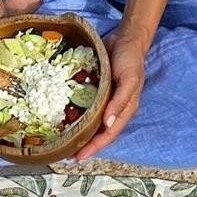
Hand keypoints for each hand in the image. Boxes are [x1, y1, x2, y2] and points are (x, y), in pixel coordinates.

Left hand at [70, 27, 147, 159]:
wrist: (127, 39)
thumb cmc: (131, 60)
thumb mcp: (129, 80)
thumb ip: (120, 102)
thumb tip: (108, 124)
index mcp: (125, 110)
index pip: (109, 134)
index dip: (95, 147)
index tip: (79, 157)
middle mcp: (115, 108)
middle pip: (100, 133)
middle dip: (86, 145)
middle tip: (67, 154)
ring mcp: (107, 100)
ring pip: (94, 122)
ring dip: (82, 132)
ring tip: (66, 141)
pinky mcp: (99, 91)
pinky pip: (89, 106)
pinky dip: (80, 115)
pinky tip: (68, 118)